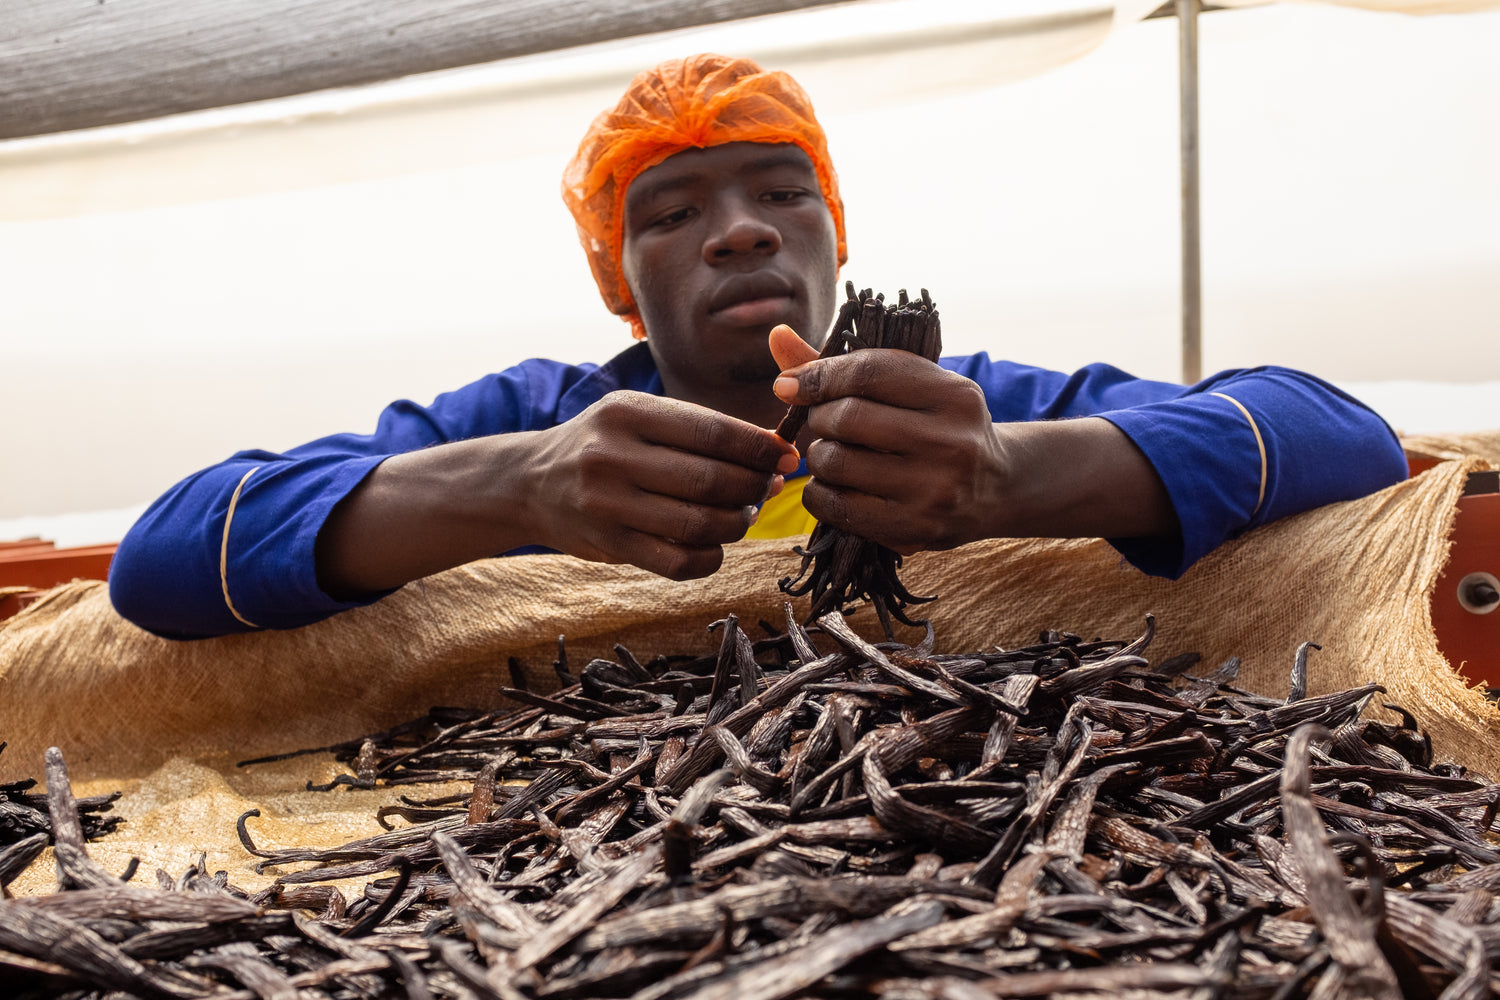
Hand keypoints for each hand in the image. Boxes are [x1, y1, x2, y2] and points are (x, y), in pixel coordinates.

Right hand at [317, 391, 798, 596]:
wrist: (530, 482)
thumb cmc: (604, 444)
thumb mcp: (639, 415)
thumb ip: (700, 429)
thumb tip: (775, 454)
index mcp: (627, 412)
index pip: (712, 431)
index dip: (759, 447)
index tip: (785, 457)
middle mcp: (612, 455)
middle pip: (709, 480)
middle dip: (751, 488)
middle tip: (764, 490)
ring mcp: (606, 504)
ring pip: (697, 524)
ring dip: (734, 525)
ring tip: (739, 515)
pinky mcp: (607, 545)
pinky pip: (676, 562)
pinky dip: (708, 558)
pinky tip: (713, 546)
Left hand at [770, 329, 1004, 552]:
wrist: (995, 488)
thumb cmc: (939, 425)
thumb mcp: (913, 387)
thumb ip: (846, 366)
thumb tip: (777, 337)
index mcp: (955, 395)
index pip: (868, 372)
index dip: (818, 374)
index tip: (791, 384)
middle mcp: (950, 442)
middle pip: (846, 417)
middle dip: (819, 416)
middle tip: (824, 422)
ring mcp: (933, 491)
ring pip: (834, 462)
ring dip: (818, 454)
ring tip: (835, 453)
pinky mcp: (912, 530)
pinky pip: (833, 505)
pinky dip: (819, 491)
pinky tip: (836, 484)